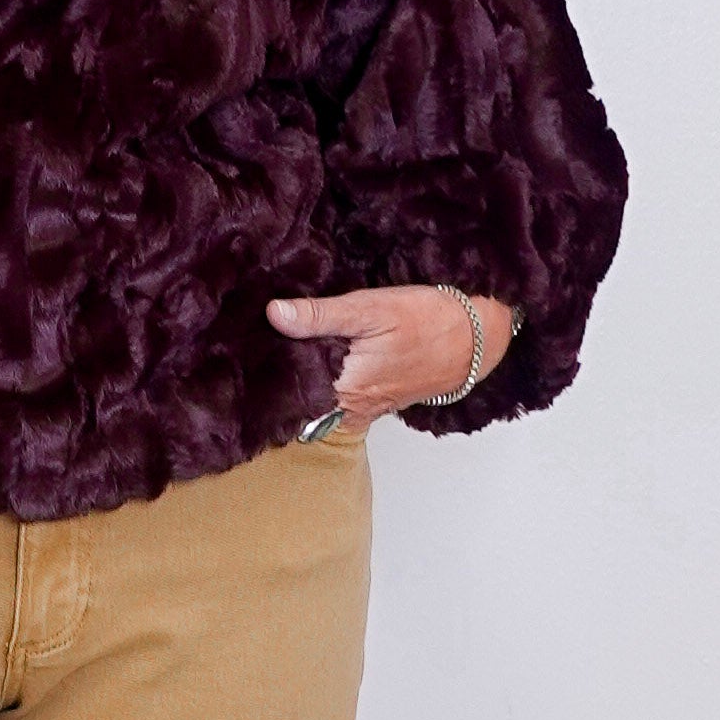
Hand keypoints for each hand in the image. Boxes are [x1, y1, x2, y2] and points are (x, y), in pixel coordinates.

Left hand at [267, 284, 513, 435]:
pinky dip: (319, 390)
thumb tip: (274, 315)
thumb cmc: (428, 320)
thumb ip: (320, 315)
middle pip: (298, 402)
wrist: (475, 339)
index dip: (264, 375)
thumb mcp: (371, 308)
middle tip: (251, 349)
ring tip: (274, 355)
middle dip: (276, 381)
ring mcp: (363, 411)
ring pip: (315, 405)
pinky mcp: (373, 406)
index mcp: (344, 388)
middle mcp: (350, 409)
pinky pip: (335, 405)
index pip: (287, 394)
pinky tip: (310, 365)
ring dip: (298, 386)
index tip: (244, 352)